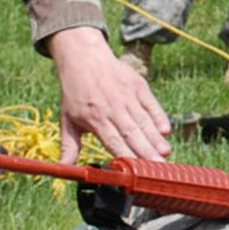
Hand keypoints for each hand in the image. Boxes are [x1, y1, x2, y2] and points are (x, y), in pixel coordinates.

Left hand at [47, 25, 171, 163]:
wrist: (84, 57)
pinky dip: (159, 116)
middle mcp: (112, 108)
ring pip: (143, 121)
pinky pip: (151, 103)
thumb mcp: (67, 118)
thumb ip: (69, 145)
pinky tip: (166, 130)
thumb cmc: (75, 92)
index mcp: (95, 118)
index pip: (112, 141)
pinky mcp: (137, 85)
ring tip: (165, 153)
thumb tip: (62, 169)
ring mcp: (127, 96)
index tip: (134, 172)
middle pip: (131, 133)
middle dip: (145, 152)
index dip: (124, 156)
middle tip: (158, 168)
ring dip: (155, 137)